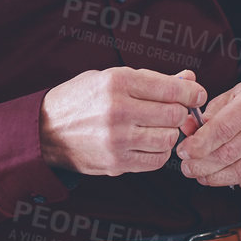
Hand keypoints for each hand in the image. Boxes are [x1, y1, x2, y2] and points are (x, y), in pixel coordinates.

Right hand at [39, 67, 205, 176]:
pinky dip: (158, 153)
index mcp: (117, 82)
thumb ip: (151, 80)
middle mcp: (118, 110)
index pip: (171, 89)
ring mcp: (117, 139)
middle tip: (172, 112)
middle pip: (175, 115)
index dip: (192, 92)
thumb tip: (189, 78)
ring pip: (169, 139)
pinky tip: (146, 143)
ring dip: (169, 134)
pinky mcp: (116, 163)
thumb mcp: (110, 78)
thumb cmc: (79, 99)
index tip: (197, 94)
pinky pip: (156, 161)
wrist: (44, 130)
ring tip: (156, 128)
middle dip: (179, 113)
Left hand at [175, 80, 240, 194]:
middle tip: (187, 168)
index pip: (223, 129)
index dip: (199, 144)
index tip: (183, 152)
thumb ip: (207, 114)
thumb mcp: (231, 96)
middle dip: (203, 164)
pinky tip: (231, 178)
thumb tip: (187, 130)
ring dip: (217, 178)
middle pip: (231, 153)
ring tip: (202, 176)